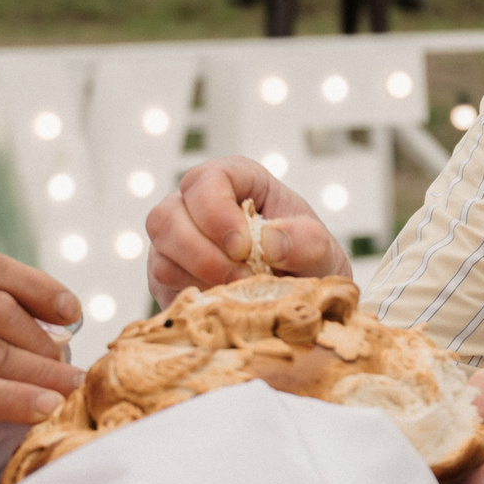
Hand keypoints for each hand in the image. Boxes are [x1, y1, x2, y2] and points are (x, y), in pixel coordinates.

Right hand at [144, 156, 349, 305]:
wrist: (298, 304)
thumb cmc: (309, 265)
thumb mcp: (323, 251)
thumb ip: (308, 241)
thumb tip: (271, 241)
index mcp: (236, 182)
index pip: (206, 179)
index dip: (216, 211)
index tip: (243, 247)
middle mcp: (196, 205)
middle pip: (166, 216)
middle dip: (202, 253)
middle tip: (241, 278)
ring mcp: (176, 240)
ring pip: (161, 252)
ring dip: (199, 277)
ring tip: (239, 291)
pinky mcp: (167, 276)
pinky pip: (162, 284)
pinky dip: (193, 295)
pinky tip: (223, 302)